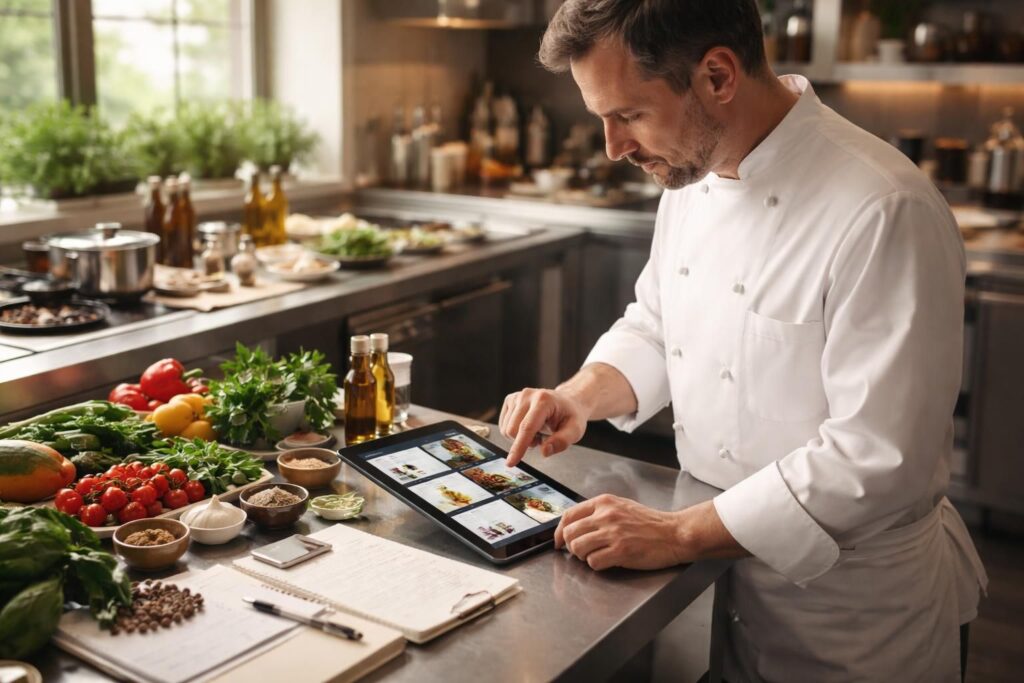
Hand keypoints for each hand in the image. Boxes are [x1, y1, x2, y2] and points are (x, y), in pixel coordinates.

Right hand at [499, 387, 587, 465]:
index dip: (519, 447)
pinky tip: (528, 426)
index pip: (527, 427)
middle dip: (525, 442)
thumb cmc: (570, 415)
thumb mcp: (575, 430)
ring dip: (520, 437)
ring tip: (536, 430)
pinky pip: (503, 426)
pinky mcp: (510, 400)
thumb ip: (562, 442)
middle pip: (512, 430)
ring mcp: (517, 396)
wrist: (567, 401)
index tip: (511, 462)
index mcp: (544, 400)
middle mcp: (527, 395)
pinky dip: (515, 432)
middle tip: (541, 437)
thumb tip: (545, 451)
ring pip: (506, 430)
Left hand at [555, 494, 688, 570]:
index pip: (568, 515)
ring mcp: (613, 533)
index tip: (558, 541)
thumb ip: (599, 513)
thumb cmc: (650, 523)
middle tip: (581, 552)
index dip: (558, 531)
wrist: (674, 533)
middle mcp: (605, 515)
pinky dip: (597, 565)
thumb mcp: (621, 507)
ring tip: (597, 556)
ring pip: (578, 548)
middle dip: (571, 546)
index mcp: (604, 502)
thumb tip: (576, 526)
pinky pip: (593, 562)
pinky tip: (608, 561)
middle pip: (569, 534)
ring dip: (583, 557)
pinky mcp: (620, 551)